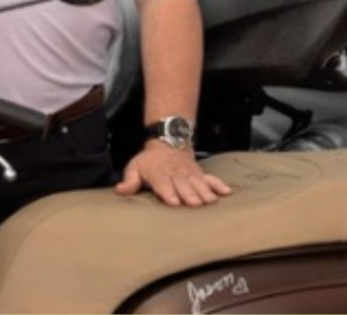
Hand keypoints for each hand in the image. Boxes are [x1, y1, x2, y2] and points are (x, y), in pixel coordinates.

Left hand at [115, 142, 230, 205]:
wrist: (166, 142)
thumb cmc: (150, 161)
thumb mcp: (135, 167)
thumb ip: (130, 181)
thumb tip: (120, 190)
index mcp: (159, 174)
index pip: (163, 184)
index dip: (168, 193)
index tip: (174, 201)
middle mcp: (175, 174)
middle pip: (182, 185)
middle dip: (189, 194)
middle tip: (195, 203)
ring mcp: (189, 173)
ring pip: (197, 182)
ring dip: (204, 191)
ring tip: (211, 201)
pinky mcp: (199, 173)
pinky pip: (210, 178)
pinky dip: (218, 184)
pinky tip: (226, 192)